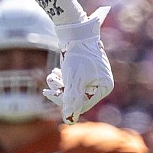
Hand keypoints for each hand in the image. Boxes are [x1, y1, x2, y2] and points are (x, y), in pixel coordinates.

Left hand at [44, 7, 113, 121]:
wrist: (76, 32)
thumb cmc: (77, 55)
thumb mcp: (74, 80)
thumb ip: (72, 100)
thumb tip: (69, 120)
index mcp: (104, 87)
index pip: (84, 103)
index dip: (66, 102)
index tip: (51, 95)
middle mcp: (101, 83)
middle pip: (78, 97)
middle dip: (61, 92)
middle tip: (47, 89)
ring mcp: (94, 77)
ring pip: (73, 89)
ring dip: (60, 85)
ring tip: (50, 76)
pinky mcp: (85, 71)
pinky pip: (72, 81)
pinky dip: (62, 79)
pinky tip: (54, 74)